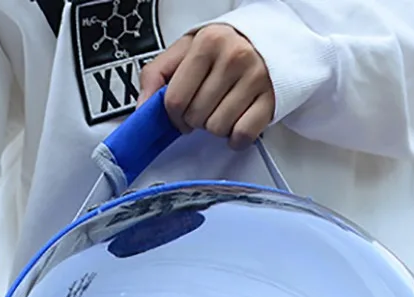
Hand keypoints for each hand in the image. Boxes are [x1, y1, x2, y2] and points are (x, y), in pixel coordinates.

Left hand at [138, 24, 274, 150]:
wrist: (270, 41)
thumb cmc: (225, 49)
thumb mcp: (187, 50)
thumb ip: (158, 73)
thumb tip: (142, 107)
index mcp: (208, 42)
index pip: (175, 99)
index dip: (173, 115)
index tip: (179, 113)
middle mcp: (233, 57)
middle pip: (196, 117)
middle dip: (196, 119)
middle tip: (205, 106)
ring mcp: (254, 79)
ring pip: (217, 129)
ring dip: (216, 127)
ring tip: (222, 110)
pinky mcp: (270, 100)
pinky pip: (242, 135)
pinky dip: (236, 138)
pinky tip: (236, 123)